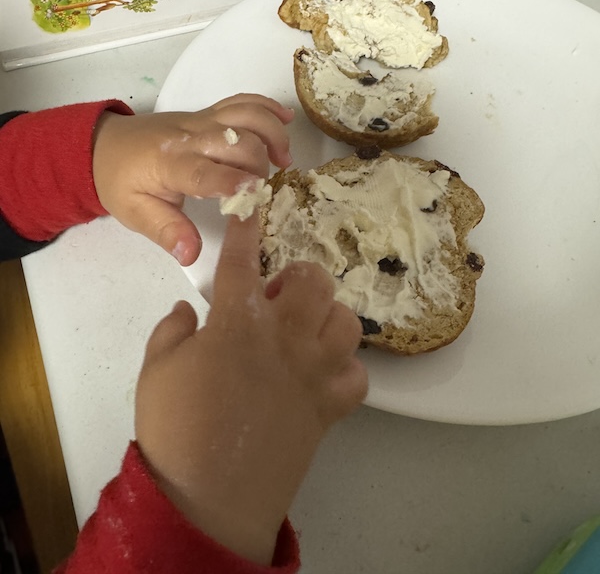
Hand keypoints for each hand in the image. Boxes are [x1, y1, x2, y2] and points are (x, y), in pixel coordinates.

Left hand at [92, 94, 292, 265]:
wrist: (103, 145)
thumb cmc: (121, 182)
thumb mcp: (136, 213)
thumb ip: (166, 232)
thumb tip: (190, 255)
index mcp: (170, 164)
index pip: (206, 172)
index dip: (233, 182)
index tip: (256, 196)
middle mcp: (190, 136)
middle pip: (237, 141)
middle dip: (259, 165)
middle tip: (262, 191)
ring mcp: (201, 120)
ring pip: (245, 114)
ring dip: (272, 132)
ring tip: (284, 160)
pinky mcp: (208, 113)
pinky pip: (241, 102)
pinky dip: (267, 106)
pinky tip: (286, 121)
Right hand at [135, 213, 367, 565]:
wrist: (210, 496)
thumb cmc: (176, 428)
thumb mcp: (156, 369)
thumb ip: (171, 330)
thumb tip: (187, 310)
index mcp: (237, 321)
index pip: (243, 260)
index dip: (247, 228)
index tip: (252, 206)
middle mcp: (283, 336)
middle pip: (314, 280)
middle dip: (299, 277)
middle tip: (277, 300)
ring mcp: (313, 370)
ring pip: (347, 321)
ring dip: (327, 319)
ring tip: (305, 333)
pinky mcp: (331, 406)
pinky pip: (357, 376)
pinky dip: (345, 371)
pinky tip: (322, 376)